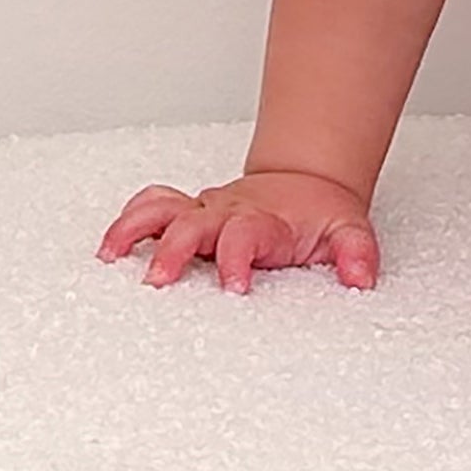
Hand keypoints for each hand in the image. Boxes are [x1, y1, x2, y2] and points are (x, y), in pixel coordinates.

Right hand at [95, 170, 378, 293]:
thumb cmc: (320, 216)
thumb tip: (361, 279)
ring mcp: (205, 212)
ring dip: (136, 229)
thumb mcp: (348, 231)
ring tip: (111, 256)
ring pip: (163, 209)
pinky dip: (129, 221)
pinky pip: (153, 207)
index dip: (238, 259)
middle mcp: (228, 214)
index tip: (235, 287)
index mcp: (265, 222)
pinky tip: (109, 249)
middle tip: (159, 279)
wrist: (308, 183)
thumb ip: (356, 253)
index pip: (247, 236)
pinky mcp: (189, 213)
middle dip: (174, 249)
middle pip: (194, 223)